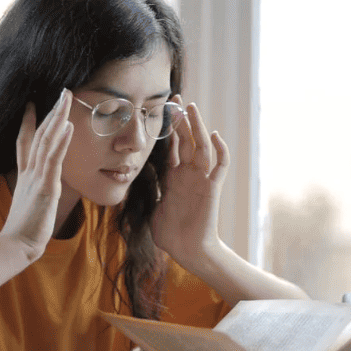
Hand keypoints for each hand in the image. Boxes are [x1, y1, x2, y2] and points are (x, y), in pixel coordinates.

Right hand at [0, 89, 73, 260]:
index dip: (29, 123)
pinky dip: (61, 141)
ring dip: (57, 118)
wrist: (16, 246)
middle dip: (51, 112)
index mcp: (26, 175)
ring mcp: (37, 177)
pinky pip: (54, 160)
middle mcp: (30, 172)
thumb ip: (34, 193)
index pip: (25, 143)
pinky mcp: (46, 187)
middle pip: (40, 135)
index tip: (32, 105)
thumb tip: (38, 192)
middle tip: (62, 92)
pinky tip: (68, 126)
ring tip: (66, 98)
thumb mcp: (29, 206)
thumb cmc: (24, 231)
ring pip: (47, 141)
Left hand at [150, 95, 229, 264]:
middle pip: (187, 140)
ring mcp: (201, 179)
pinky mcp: (212, 189)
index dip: (168, 128)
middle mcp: (189, 174)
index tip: (162, 109)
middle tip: (176, 99)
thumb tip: (130, 178)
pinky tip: (214, 136)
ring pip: (202, 146)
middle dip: (182, 119)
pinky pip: (220, 166)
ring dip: (198, 127)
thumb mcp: (152, 206)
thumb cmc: (171, 233)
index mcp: (174, 177)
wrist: (187, 251)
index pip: (172, 146)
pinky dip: (220, 151)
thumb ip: (147, 189)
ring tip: (192, 108)